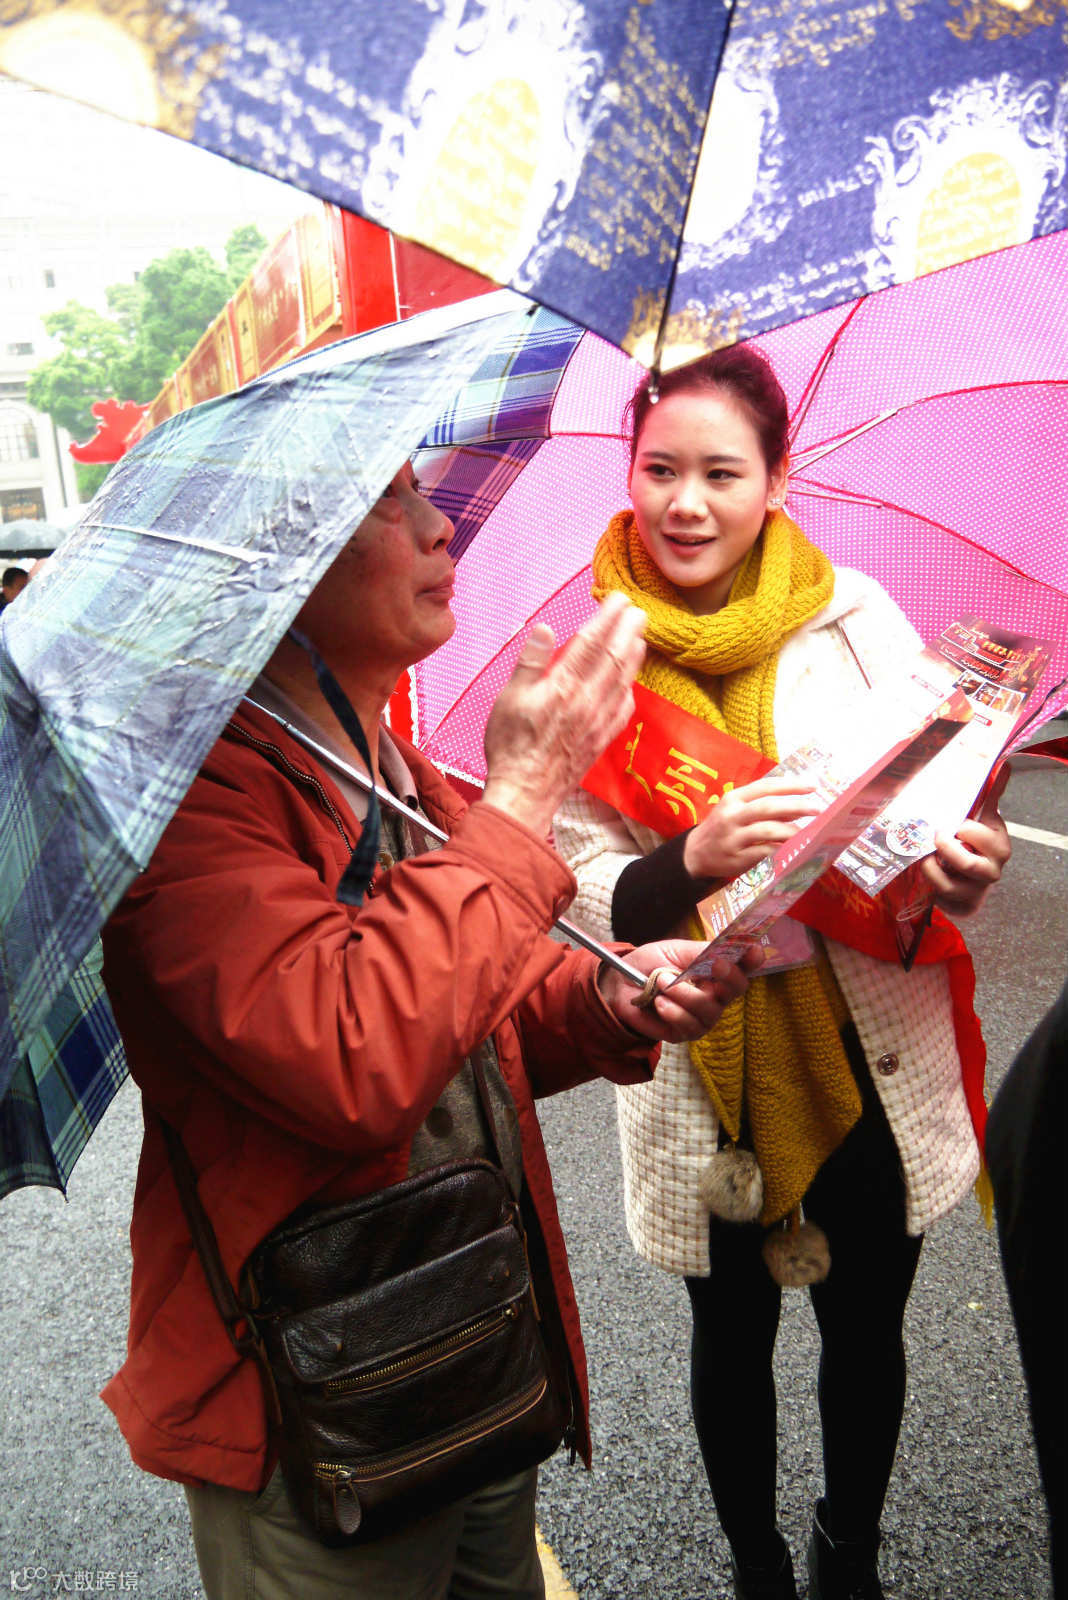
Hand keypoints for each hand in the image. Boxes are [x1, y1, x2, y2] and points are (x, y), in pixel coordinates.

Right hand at [482, 592, 645, 835]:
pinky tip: (631, 684)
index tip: (620, 600)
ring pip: (623, 681)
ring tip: (641, 637)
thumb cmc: (511, 745)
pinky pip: (623, 710)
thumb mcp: (509, 698)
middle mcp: (587, 700)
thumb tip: (546, 629)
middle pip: (614, 658)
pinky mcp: (601, 740)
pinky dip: (630, 691)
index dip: (608, 618)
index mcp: (563, 686)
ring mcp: (598, 721)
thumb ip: (530, 662)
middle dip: (628, 630)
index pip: (591, 643)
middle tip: (639, 610)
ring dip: (634, 656)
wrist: (525, 792)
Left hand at [598, 938, 762, 1043]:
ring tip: (660, 982)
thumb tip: (726, 948)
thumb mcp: (675, 950)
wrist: (620, 984)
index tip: (753, 951)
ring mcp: (703, 1016)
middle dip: (728, 976)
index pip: (742, 967)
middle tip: (714, 966)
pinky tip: (658, 1003)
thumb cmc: (649, 964)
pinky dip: (672, 1011)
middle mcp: (715, 994)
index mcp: (715, 971)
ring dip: (684, 993)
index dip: (752, 960)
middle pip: (737, 988)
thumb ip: (700, 952)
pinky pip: (689, 1025)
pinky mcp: (685, 1032)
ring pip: (710, 1009)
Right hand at [682, 774, 816, 882]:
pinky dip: (781, 849)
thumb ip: (764, 806)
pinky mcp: (736, 857)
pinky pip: (764, 851)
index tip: (812, 787)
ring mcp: (733, 837)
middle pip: (768, 806)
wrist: (695, 853)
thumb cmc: (722, 827)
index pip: (765, 786)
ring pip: (767, 830)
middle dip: (796, 806)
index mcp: (734, 798)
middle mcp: (732, 815)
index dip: (791, 785)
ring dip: (791, 830)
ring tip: (808, 833)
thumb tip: (798, 807)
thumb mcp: (737, 810)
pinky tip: (793, 848)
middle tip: (817, 809)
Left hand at [921, 764, 1011, 915]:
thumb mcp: (981, 815)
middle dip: (945, 849)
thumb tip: (1006, 766)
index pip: (977, 833)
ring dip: (929, 869)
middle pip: (968, 864)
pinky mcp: (960, 905)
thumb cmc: (973, 840)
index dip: (960, 827)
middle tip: (934, 836)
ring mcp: (976, 890)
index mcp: (998, 843)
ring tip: (923, 857)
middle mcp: (992, 869)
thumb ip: (990, 792)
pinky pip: (940, 899)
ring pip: (948, 886)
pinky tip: (924, 873)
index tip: (950, 822)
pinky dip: (927, 885)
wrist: (972, 875)